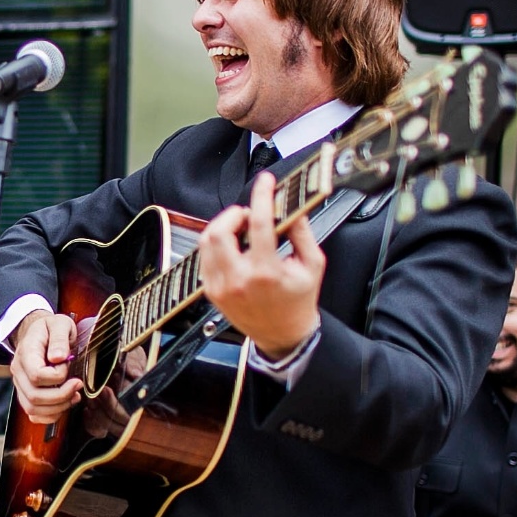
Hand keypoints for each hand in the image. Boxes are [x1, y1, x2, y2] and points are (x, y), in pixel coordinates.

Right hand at [9, 310, 81, 423]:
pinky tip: (64, 404)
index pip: (37, 375)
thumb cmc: (50, 328)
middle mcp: (19, 371)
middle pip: (35, 396)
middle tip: (77, 385)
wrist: (38, 332)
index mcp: (26, 353)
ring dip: (58, 407)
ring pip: (33, 408)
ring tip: (74, 396)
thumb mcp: (60, 323)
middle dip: (62, 396)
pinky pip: (33, 414)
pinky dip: (51, 415)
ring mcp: (21, 384)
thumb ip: (59, 338)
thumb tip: (58, 358)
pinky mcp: (26, 394)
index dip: (57, 376)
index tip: (68, 366)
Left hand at [197, 172, 323, 359]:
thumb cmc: (298, 301)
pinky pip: (204, 257)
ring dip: (223, 226)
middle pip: (220, 230)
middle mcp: (238, 280)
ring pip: (207, 241)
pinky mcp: (211, 291)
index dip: (262, 196)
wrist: (283, 334)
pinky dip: (216, 244)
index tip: (265, 182)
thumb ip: (302, 233)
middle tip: (249, 214)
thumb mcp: (312, 265)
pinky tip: (233, 246)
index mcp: (266, 272)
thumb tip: (290, 209)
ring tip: (242, 230)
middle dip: (234, 214)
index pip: (259, 224)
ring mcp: (220, 287)